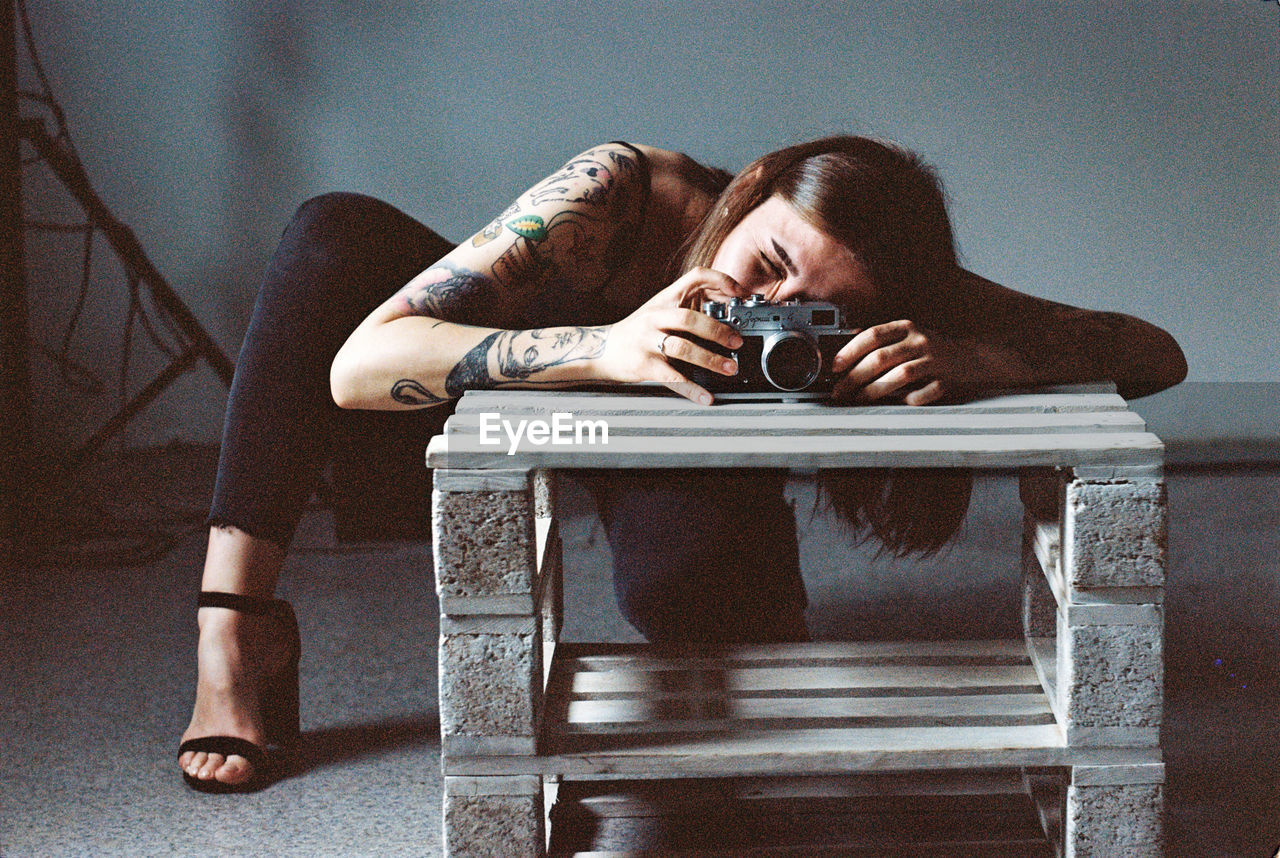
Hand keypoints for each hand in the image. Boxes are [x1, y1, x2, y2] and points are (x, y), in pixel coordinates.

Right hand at [595, 267, 744, 403]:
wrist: (600, 349)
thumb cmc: (636, 331)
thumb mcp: (659, 310)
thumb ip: (687, 306)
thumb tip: (725, 310)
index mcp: (664, 299)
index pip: (695, 277)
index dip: (720, 280)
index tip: (739, 293)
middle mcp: (656, 317)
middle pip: (690, 318)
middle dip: (718, 330)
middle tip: (737, 341)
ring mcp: (648, 341)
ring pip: (683, 348)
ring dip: (711, 360)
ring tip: (729, 368)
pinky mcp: (644, 365)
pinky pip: (672, 378)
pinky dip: (692, 389)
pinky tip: (706, 397)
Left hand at [829, 319, 1020, 405]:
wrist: (977, 358)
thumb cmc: (935, 350)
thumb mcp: (909, 336)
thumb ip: (882, 340)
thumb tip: (846, 343)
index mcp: (907, 327)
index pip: (872, 335)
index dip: (850, 350)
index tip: (834, 366)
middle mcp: (920, 340)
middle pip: (880, 358)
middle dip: (854, 377)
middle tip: (840, 390)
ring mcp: (934, 360)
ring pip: (898, 376)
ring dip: (873, 390)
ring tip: (859, 399)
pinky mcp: (945, 380)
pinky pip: (920, 393)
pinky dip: (905, 400)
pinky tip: (896, 403)